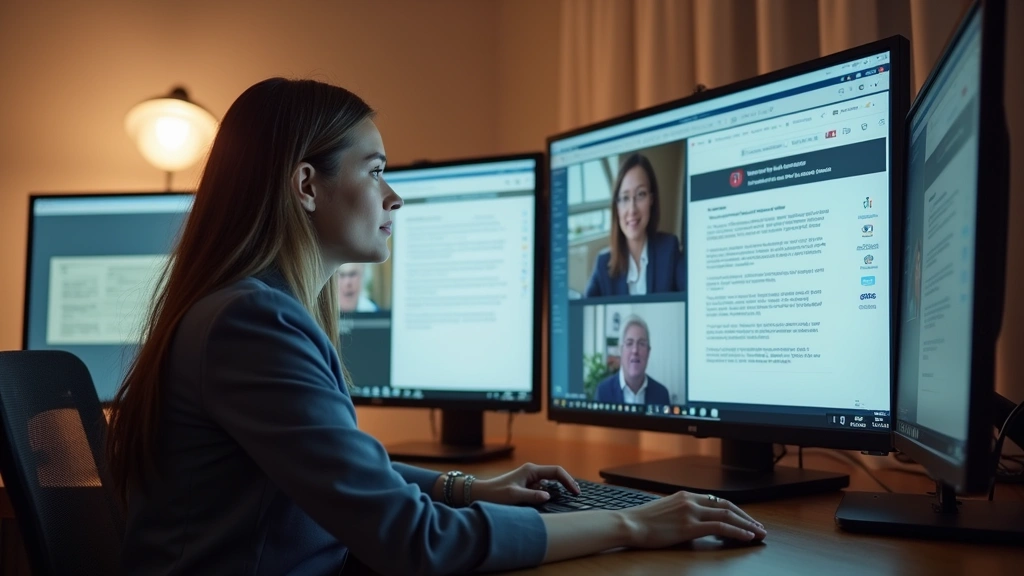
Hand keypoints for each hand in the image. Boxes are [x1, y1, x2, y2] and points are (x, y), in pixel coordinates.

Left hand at [469, 463, 580, 505]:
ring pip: (550, 482)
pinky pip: (543, 488)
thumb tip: (548, 496)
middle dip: (567, 484)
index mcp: (531, 470)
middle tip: (577, 495)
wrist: (479, 493)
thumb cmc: (494, 493)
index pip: (556, 471)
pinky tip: (555, 500)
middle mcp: (532, 472)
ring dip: (560, 488)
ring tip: (570, 497)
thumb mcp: (513, 496)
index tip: (576, 492)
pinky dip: (551, 493)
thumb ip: (531, 496)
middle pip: (556, 475)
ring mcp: (529, 478)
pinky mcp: (526, 486)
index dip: (568, 481)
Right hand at [622, 491, 766, 545]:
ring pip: (727, 515)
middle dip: (746, 517)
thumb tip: (692, 521)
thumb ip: (681, 512)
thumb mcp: (665, 511)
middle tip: (760, 527)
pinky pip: (720, 527)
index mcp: (685, 495)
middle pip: (727, 505)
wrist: (629, 524)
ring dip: (747, 524)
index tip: (745, 519)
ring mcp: (691, 512)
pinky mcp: (689, 526)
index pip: (717, 500)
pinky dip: (737, 531)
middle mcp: (690, 500)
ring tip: (759, 533)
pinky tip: (746, 537)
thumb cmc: (642, 521)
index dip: (735, 510)